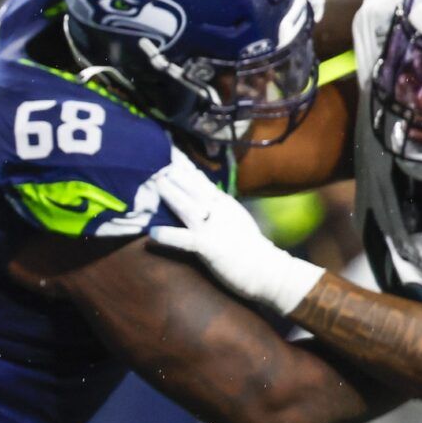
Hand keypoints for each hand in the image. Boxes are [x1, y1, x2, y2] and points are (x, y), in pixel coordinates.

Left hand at [146, 167, 324, 315]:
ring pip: (188, 207)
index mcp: (223, 203)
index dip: (183, 166)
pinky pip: (186, 240)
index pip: (200, 179)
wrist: (268, 270)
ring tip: (156, 183)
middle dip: (174, 175)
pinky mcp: (209, 248)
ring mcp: (213, 228)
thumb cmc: (249, 246)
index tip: (168, 152)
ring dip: (171, 195)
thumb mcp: (234, 216)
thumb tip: (202, 192)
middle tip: (154, 163)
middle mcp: (218, 211)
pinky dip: (169, 235)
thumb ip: (217, 204)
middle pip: (193, 188)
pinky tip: (153, 232)